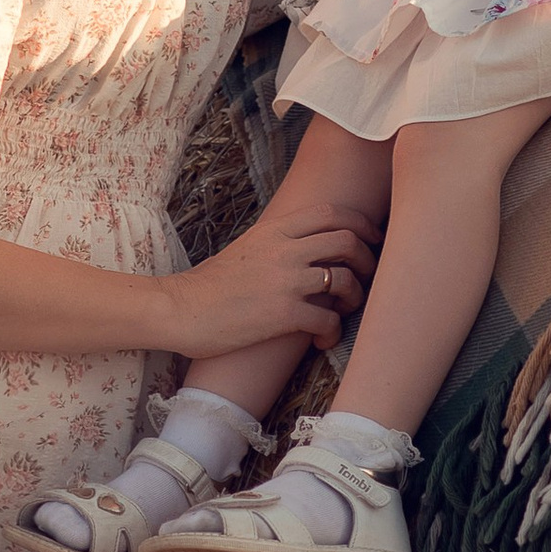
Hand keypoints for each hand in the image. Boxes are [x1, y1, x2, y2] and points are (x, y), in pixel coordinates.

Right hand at [163, 204, 377, 360]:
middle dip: (367, 259)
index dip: (361, 223)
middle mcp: (284, 250)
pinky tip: (323, 339)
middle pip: (348, 241)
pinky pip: (328, 319)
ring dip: (354, 297)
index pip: (332, 212)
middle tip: (366, 276)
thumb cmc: (210, 285)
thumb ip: (278, 242)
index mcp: (274, 230)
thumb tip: (308, 247)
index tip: (371, 238)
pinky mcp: (283, 314)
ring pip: (343, 279)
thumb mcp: (247, 248)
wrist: (179, 309)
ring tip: (344, 310)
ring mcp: (285, 281)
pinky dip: (333, 331)